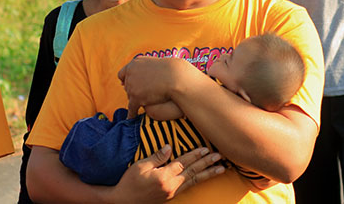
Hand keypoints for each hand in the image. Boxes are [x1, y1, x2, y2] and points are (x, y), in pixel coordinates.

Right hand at [110, 145, 224, 202]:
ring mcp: (171, 192)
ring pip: (193, 181)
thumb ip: (157, 157)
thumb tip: (170, 147)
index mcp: (163, 176)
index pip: (183, 163)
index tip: (205, 149)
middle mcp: (171, 186)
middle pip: (192, 172)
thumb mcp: (140, 166)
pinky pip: (188, 187)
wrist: (123, 202)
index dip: (194, 155)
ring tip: (220, 168)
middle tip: (219, 157)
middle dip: (207, 164)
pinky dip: (198, 180)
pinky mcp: (170, 196)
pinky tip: (203, 177)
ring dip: (207, 174)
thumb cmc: (129, 182)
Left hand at [118, 56, 197, 118]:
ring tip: (142, 103)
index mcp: (133, 64)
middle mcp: (130, 74)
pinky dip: (131, 113)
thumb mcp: (153, 63)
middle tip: (141, 93)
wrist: (175, 77)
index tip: (126, 84)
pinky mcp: (136, 98)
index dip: (125, 80)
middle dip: (132, 90)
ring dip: (134, 99)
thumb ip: (144, 68)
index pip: (121, 74)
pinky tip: (131, 118)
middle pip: (126, 86)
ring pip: (129, 97)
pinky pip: (132, 108)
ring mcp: (132, 86)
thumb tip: (138, 73)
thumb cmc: (169, 70)